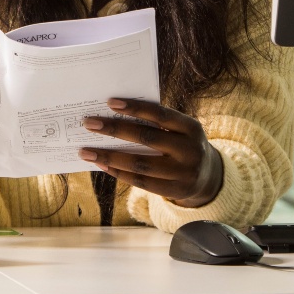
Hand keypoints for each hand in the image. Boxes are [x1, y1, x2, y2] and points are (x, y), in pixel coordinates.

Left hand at [78, 99, 222, 207]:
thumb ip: (156, 124)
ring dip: (109, 156)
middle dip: (115, 130)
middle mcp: (190, 150)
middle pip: (147, 138)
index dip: (135, 108)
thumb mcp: (179, 130)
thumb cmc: (182, 144)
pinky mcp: (175, 191)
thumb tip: (113, 118)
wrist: (207, 177)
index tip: (110, 102)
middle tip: (89, 123)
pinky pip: (141, 182)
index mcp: (191, 127)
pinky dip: (119, 172)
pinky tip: (102, 165)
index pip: (160, 114)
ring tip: (86, 151)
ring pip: (140, 164)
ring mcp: (184, 173)